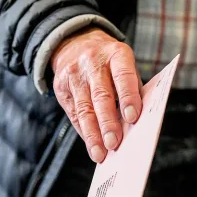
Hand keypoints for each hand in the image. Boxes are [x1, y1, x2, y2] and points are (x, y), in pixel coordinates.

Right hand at [51, 27, 142, 162]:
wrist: (75, 43)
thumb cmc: (110, 62)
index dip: (128, 97)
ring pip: (84, 108)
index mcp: (116, 54)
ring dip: (93, 134)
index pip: (123, 76)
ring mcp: (74, 74)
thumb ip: (131, 89)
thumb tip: (135, 124)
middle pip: (101, 96)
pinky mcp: (61, 86)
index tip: (133, 118)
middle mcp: (93, 62)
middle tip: (114, 143)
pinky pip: (73, 113)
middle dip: (108, 122)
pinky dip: (83, 131)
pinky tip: (91, 144)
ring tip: (100, 153)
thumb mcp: (124, 64)